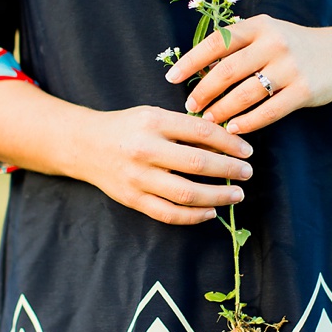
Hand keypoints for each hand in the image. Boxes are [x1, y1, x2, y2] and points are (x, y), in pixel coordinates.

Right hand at [75, 105, 253, 225]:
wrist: (84, 145)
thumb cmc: (126, 128)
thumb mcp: (153, 116)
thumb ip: (184, 128)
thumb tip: (225, 145)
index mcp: (152, 122)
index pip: (201, 132)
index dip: (229, 143)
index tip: (247, 151)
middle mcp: (144, 149)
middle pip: (197, 163)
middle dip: (229, 170)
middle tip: (247, 173)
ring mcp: (137, 177)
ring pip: (186, 193)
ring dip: (218, 196)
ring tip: (236, 195)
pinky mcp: (132, 199)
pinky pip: (169, 213)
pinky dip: (194, 216)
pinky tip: (210, 212)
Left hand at [166, 15, 331, 135]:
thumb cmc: (288, 47)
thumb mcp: (263, 35)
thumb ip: (234, 46)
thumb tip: (192, 71)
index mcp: (257, 26)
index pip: (215, 43)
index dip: (189, 61)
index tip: (171, 78)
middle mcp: (274, 42)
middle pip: (226, 71)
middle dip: (203, 92)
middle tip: (190, 106)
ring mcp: (290, 66)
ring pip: (245, 94)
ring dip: (221, 110)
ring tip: (208, 120)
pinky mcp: (304, 90)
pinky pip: (268, 111)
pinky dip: (247, 122)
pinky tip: (233, 129)